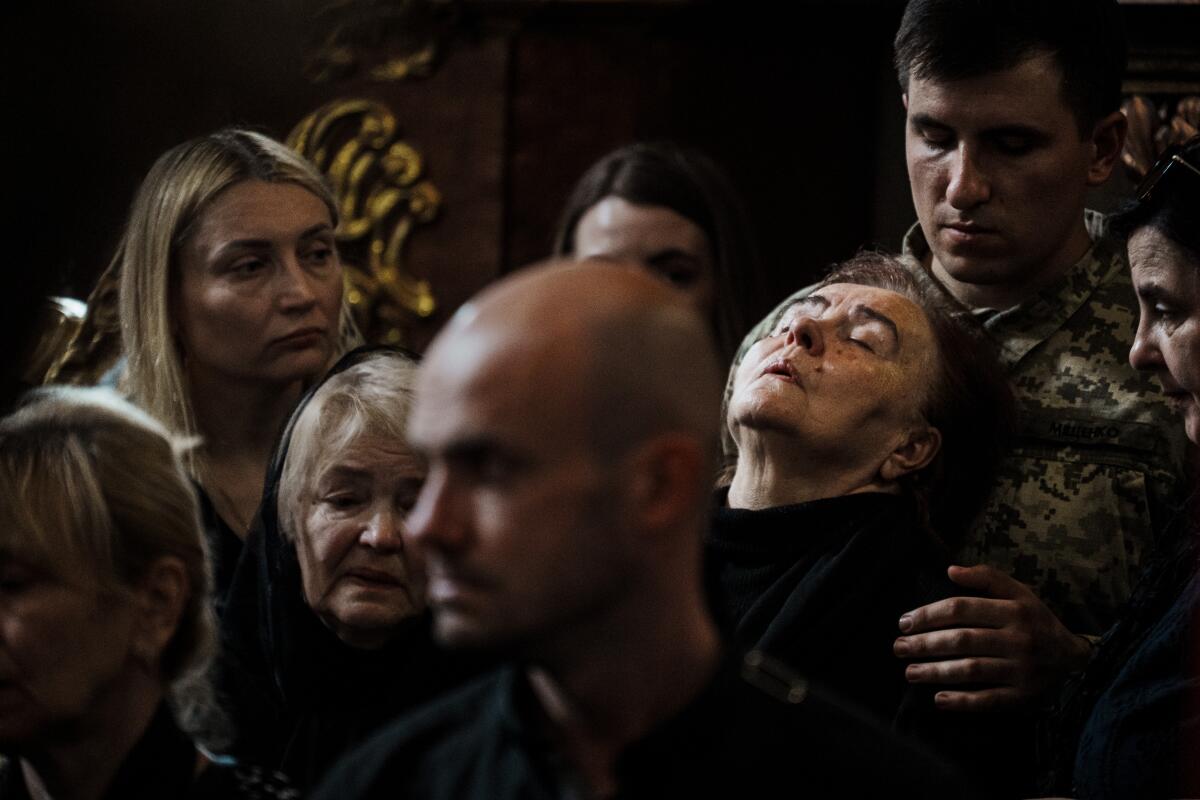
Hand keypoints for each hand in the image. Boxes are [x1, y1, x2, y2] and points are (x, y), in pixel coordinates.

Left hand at [892, 564, 1091, 711]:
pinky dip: (962, 701)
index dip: (929, 614)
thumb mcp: (1019, 592)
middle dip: (925, 644)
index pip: (962, 609)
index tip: (904, 622)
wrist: (1074, 658)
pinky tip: (938, 699)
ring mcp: (1022, 670)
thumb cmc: (1035, 620)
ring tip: (909, 671)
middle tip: (898, 647)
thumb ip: (986, 577)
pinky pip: (989, 700)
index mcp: (1014, 610)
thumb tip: (950, 570)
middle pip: (962, 640)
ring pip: (972, 670)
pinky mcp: (1024, 696)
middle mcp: (1018, 639)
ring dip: (936, 672)